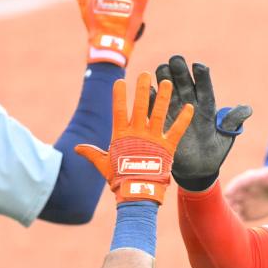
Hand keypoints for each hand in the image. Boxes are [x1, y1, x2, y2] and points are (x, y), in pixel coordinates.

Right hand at [75, 73, 192, 203]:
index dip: (119, 95)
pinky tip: (190, 108)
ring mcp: (153, 139)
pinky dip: (183, 119)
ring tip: (168, 82)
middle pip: (141, 106)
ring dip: (164, 97)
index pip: (118, 110)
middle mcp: (138, 133)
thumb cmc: (119, 178)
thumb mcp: (103, 164)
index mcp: (121, 135)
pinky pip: (176, 130)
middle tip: (146, 74)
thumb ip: (92, 153)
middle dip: (143, 89)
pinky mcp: (167, 148)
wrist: (137, 192)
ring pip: (159, 113)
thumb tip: (76, 148)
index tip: (120, 81)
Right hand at [154, 55, 251, 190]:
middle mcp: (189, 103)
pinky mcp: (161, 120)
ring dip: (164, 78)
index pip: (204, 86)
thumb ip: (232, 123)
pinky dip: (152, 96)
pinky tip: (149, 89)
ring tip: (162, 70)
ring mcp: (174, 110)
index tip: (199, 67)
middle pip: (183, 81)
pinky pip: (154, 105)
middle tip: (176, 61)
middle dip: (180, 70)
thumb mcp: (225, 138)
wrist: (196, 170)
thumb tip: (247, 110)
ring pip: (167, 88)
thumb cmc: (213, 153)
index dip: (201, 76)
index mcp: (206, 106)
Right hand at [223, 160, 267, 220]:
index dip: (232, 189)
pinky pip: (237, 218)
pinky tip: (231, 230)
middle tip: (222, 213)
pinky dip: (234, 224)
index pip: (237, 184)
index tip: (227, 195)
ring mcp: (243, 202)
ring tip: (224, 224)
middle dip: (225, 205)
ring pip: (230, 209)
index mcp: (249, 179)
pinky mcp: (246, 212)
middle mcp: (242, 191)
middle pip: (229, 198)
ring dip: (227, 216)